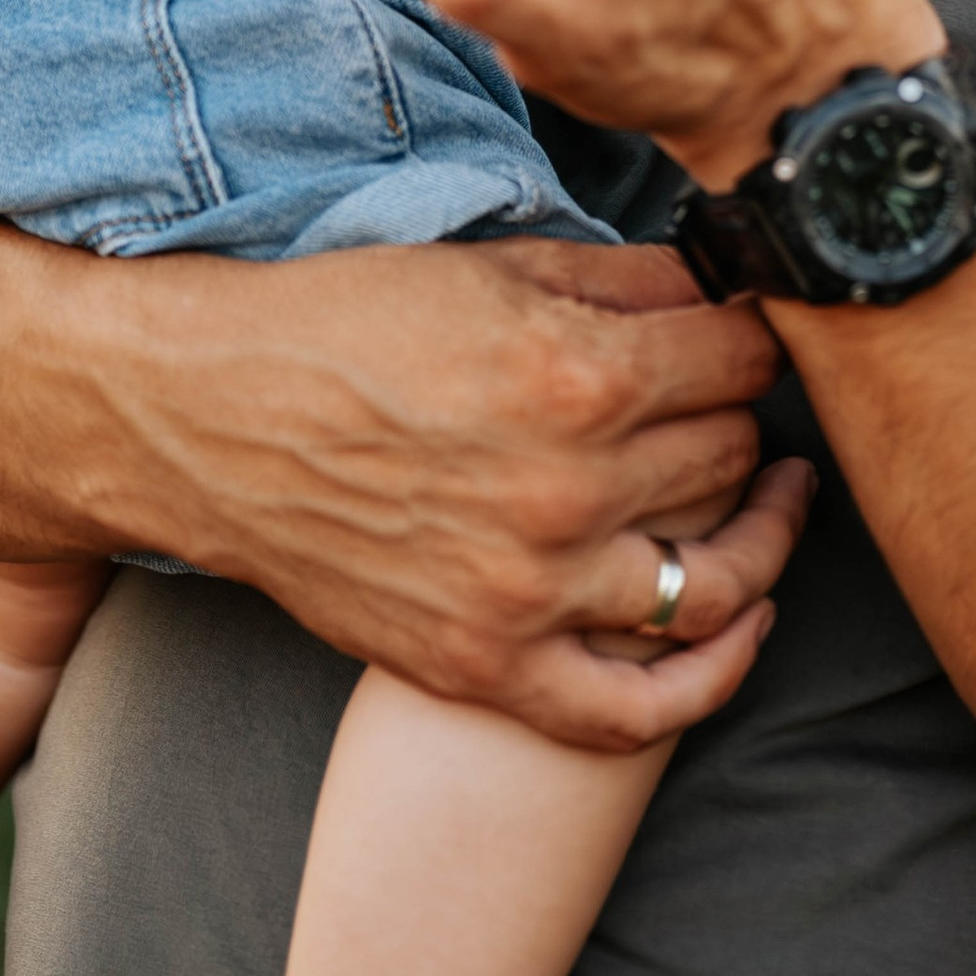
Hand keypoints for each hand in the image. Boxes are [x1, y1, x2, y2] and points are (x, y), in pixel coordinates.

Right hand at [141, 228, 814, 748]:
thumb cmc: (345, 326)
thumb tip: (722, 291)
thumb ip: (622, 282)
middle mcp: (565, 494)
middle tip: (712, 398)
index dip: (751, 336)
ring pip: (713, 578)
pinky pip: (635, 709)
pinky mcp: (485, 664)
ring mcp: (527, 594)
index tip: (740, 333)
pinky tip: (744, 624)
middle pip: (729, 457)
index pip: (741, 360)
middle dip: (734, 415)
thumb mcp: (488, 266)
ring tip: (769, 499)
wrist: (207, 419)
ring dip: (758, 533)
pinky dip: (710, 678)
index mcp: (576, 377)